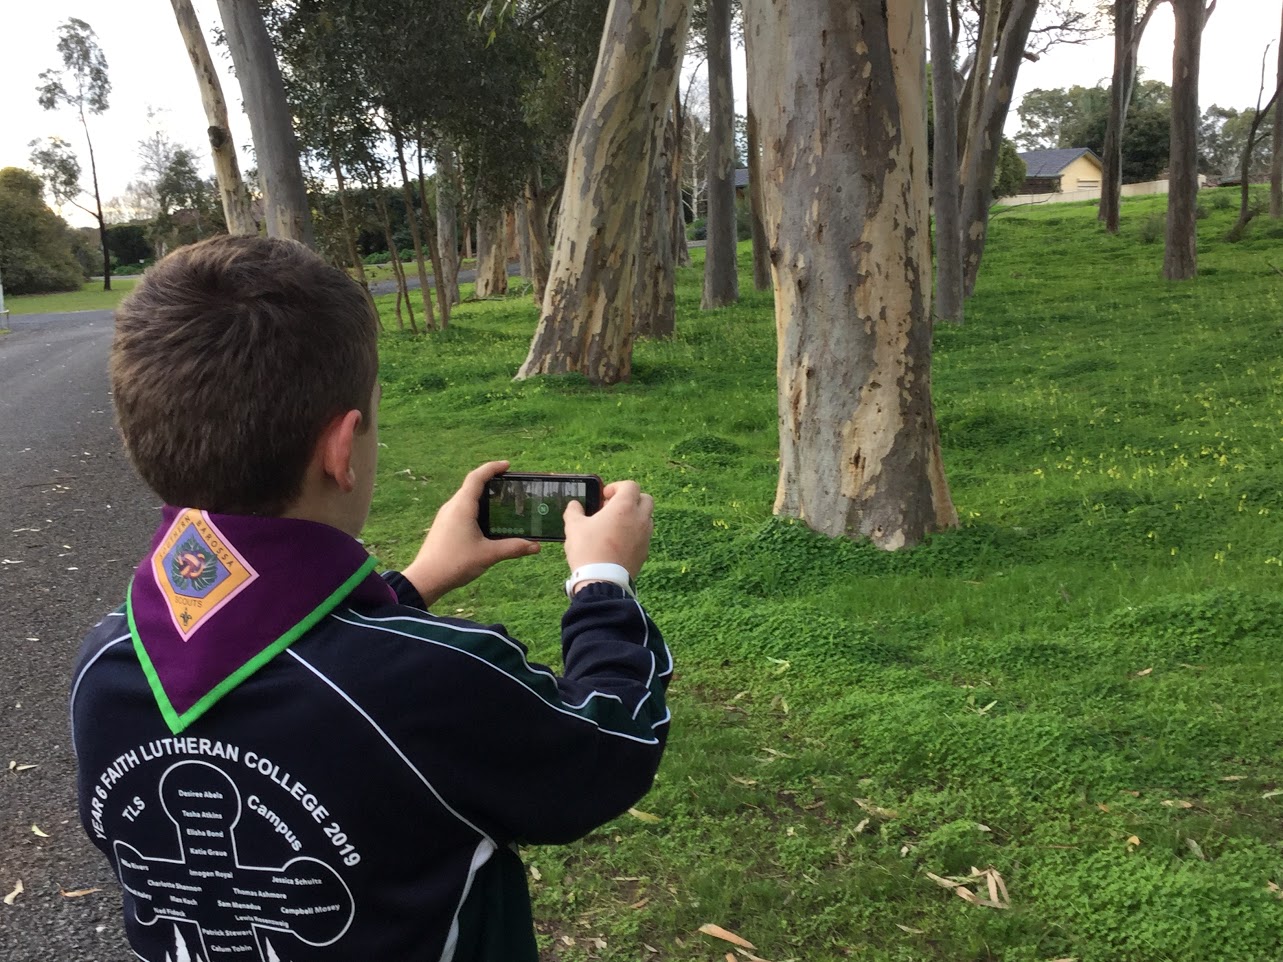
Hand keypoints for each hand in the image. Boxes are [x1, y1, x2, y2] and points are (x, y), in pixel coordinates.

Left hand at [402, 460, 539, 606]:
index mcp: (462, 506)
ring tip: (502, 503)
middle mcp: (452, 507)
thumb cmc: (455, 563)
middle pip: (472, 486)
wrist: (425, 579)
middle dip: (491, 482)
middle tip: (510, 486)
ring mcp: (446, 516)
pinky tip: (487, 523)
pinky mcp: (443, 527)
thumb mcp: (488, 555)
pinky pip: (461, 510)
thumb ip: (513, 548)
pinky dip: (476, 509)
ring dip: (483, 497)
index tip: (507, 466)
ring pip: (466, 499)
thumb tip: (536, 546)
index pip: (477, 477)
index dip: (492, 468)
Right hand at [564, 480, 652, 579]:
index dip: (616, 487)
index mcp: (624, 507)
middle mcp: (640, 519)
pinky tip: (618, 542)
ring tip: (614, 526)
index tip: (604, 496)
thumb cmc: (588, 550)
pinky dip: (635, 534)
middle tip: (612, 508)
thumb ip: (574, 511)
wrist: (603, 581)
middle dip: (630, 500)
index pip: (630, 485)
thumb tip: (574, 505)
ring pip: (647, 518)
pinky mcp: (645, 552)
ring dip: (634, 516)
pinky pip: (644, 536)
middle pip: (645, 499)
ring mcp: (645, 536)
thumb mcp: (574, 527)